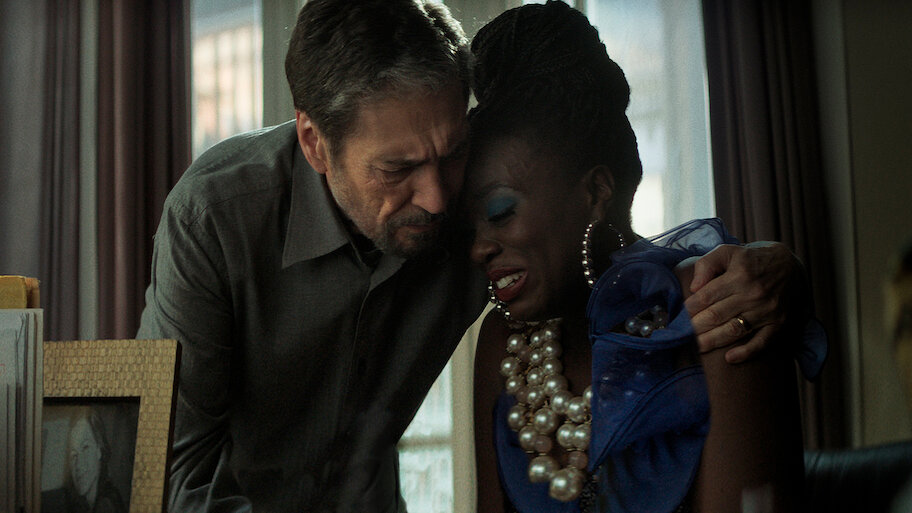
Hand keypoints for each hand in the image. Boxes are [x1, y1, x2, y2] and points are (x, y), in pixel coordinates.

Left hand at [683, 241, 806, 362]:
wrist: (788, 266)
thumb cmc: (749, 260)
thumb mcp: (727, 252)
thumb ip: (707, 265)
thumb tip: (693, 287)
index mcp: (739, 275)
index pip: (707, 296)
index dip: (690, 308)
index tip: (678, 317)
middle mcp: (753, 294)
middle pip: (717, 315)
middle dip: (696, 327)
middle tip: (681, 335)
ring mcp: (767, 310)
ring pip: (735, 330)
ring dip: (713, 341)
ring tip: (695, 347)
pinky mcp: (778, 323)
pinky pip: (762, 342)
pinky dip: (746, 352)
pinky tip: (729, 359)